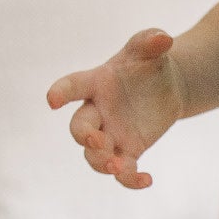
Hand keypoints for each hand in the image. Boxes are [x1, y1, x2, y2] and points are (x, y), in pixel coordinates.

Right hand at [45, 29, 185, 189]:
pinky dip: (130, 180)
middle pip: (79, 128)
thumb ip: (151, 41)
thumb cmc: (149, 63)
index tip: (52, 100)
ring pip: (93, 156)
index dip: (60, 93)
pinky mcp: (127, 151)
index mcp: (95, 83)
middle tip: (99, 140)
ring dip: (101, 163)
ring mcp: (110, 134)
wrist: (166, 87)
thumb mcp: (150, 48)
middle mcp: (97, 111)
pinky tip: (147, 180)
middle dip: (85, 137)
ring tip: (118, 166)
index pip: (73, 86)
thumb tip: (163, 38)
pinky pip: (122, 171)